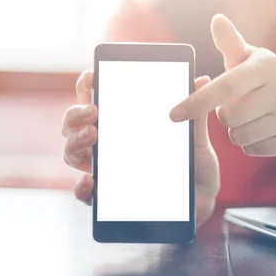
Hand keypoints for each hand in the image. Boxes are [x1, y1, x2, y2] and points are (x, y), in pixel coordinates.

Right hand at [62, 71, 219, 224]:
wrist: (203, 199)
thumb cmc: (194, 164)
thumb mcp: (196, 137)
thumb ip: (194, 112)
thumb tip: (201, 79)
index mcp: (125, 123)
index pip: (96, 99)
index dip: (87, 86)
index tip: (92, 76)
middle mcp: (109, 144)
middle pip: (74, 124)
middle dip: (76, 114)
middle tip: (92, 113)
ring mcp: (106, 169)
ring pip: (72, 153)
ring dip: (75, 143)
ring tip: (92, 137)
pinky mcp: (109, 197)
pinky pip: (85, 194)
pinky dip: (82, 188)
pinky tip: (90, 181)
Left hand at [169, 14, 275, 156]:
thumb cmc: (261, 77)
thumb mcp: (246, 58)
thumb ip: (229, 42)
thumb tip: (217, 20)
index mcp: (267, 66)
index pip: (226, 87)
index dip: (197, 102)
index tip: (173, 114)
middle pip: (230, 117)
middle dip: (223, 116)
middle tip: (234, 106)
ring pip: (241, 137)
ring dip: (236, 131)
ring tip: (249, 118)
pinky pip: (254, 150)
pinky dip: (251, 144)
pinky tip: (262, 130)